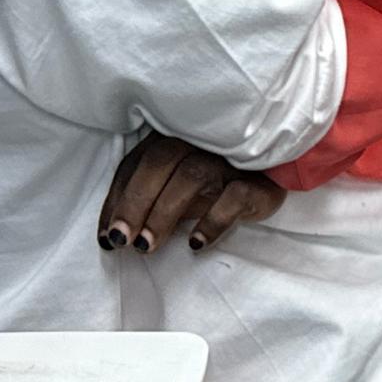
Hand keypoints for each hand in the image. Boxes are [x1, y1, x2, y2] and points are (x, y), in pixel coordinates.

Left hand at [100, 133, 287, 253]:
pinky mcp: (257, 180)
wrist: (275, 172)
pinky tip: (197, 243)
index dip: (117, 198)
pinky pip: (234, 197)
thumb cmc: (215, 178)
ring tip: (147, 246)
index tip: (106, 235)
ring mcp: (229, 157)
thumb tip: (112, 231)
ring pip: (191, 176)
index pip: (136, 162)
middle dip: (135, 203)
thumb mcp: (176, 183)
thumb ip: (148, 196)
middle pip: (160, 162)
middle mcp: (199, 140)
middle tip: (122, 240)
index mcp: (172, 135)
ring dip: (164, 213)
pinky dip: (213, 220)